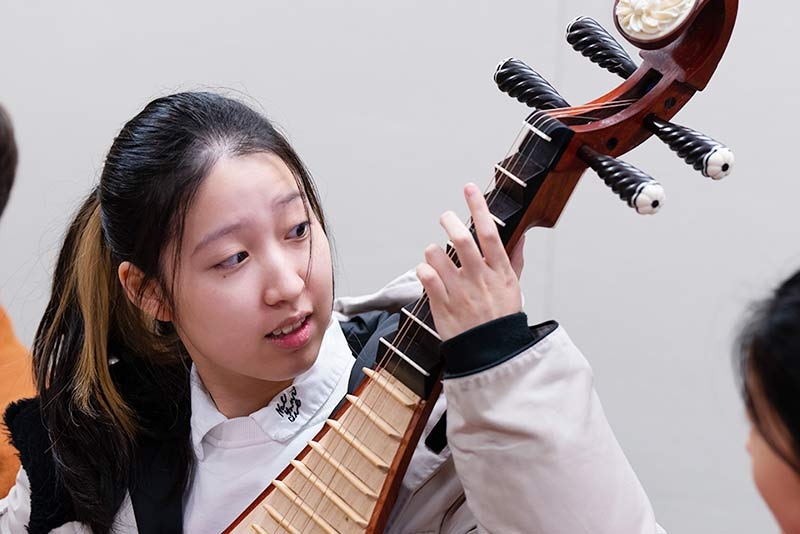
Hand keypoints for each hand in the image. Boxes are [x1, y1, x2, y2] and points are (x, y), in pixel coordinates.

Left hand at [416, 183, 524, 340]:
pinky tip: (427, 272)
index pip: (490, 232)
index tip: (470, 188)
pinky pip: (426, 276)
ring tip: (436, 255)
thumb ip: (515, 260)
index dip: (479, 207)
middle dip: (449, 221)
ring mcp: (460, 291)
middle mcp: (479, 278)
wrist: (490, 352)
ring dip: (433, 249)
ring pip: (437, 255)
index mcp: (500, 272)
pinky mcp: (441, 304)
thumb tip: (521, 238)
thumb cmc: (501, 318)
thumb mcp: (515, 288)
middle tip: (445, 216)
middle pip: (461, 239)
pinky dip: (423, 269)